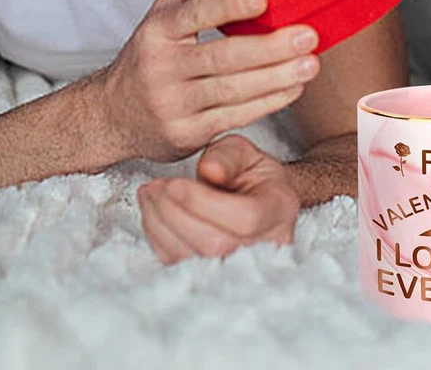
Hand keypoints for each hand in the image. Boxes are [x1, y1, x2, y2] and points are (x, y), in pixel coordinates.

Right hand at [98, 0, 319, 161]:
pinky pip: (235, 117)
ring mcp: (172, 104)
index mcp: (158, 30)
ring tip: (311, 64)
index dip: (229, 6)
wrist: (112, 116)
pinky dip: (269, 103)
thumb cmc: (150, 57)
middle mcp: (162, 67)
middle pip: (222, 57)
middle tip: (308, 36)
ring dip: (277, 78)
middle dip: (270, 47)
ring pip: (233, 90)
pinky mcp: (186, 134)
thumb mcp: (159, 15)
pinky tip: (293, 88)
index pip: (195, 14)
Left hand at [138, 134, 300, 263]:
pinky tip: (153, 211)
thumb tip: (210, 171)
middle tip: (156, 187)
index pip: (245, 218)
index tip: (175, 184)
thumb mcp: (245, 152)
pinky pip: (179, 265)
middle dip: (177, 214)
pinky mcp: (212, 276)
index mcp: (280, 210)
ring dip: (162, 225)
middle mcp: (268, 246)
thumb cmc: (250, 174)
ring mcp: (241, 268)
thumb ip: (228, 155)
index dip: (205, 204)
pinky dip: (159, 238)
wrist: (255, 199)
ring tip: (150, 194)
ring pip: (193, 259)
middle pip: (216, 244)